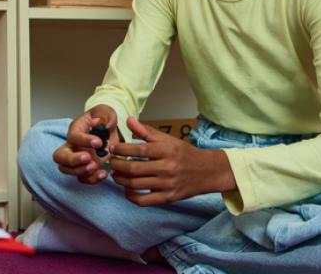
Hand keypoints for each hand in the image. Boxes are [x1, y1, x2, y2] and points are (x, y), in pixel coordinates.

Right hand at [52, 104, 122, 183]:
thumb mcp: (107, 112)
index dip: (84, 140)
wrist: (108, 130)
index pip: (73, 136)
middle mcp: (72, 145)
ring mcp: (76, 158)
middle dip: (72, 160)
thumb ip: (105, 116)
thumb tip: (100, 123)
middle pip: (59, 156)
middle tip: (88, 158)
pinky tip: (103, 174)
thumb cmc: (103, 119)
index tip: (99, 142)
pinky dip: (91, 179)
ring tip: (96, 166)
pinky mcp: (84, 168)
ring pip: (66, 170)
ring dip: (80, 171)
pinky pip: (82, 178)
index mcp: (76, 129)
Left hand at [110, 117, 234, 205]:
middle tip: (112, 162)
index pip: (138, 149)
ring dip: (121, 180)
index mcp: (166, 150)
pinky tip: (127, 189)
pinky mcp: (168, 198)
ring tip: (116, 174)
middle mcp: (167, 168)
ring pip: (136, 184)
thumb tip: (128, 120)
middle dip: (118, 165)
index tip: (113, 148)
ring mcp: (167, 184)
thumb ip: (146, 131)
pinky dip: (131, 196)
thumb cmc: (184, 153)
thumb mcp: (167, 139)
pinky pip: (144, 200)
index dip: (121, 149)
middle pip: (134, 168)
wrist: (208, 171)